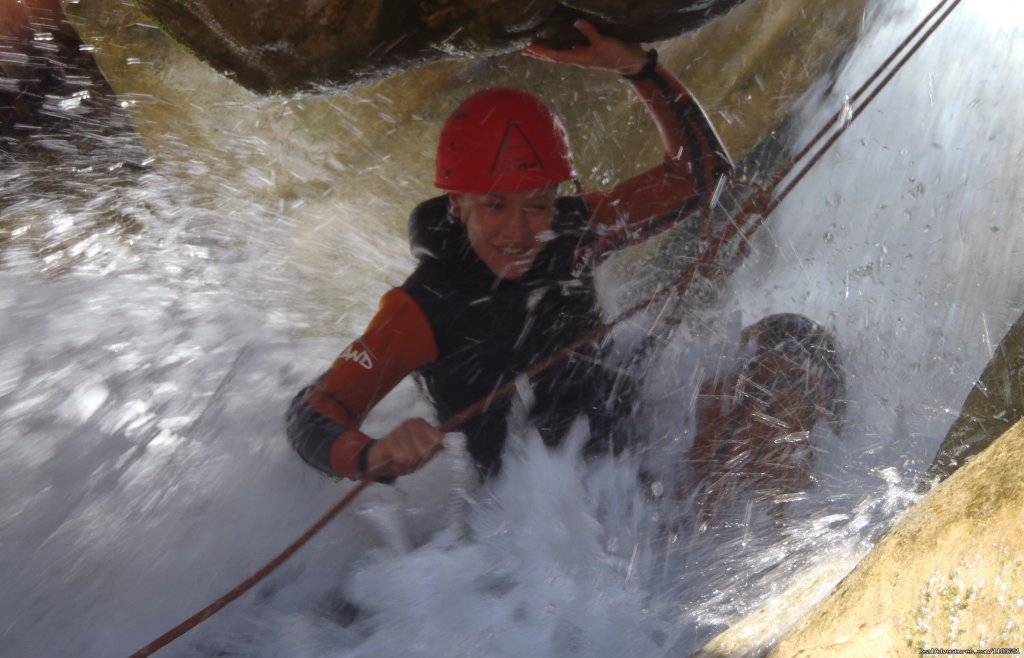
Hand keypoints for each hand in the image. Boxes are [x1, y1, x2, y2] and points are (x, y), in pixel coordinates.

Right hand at [365, 418, 444, 478]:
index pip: (436, 440)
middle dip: (418, 461)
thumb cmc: (403, 455)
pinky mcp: (388, 440)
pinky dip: (399, 466)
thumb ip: (435, 447)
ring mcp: (398, 430)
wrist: (378, 459)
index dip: (430, 453)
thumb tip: (446, 443)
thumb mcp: (422, 453)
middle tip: (410, 461)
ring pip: (413, 456)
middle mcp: (410, 423)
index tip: (423, 456)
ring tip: (401, 462)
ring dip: (408, 465)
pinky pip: (402, 459)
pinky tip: (393, 462)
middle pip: (425, 450)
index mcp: (420, 423)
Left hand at [522, 20, 646, 75]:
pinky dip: (558, 44)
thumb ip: (590, 32)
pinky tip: (554, 40)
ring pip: (559, 52)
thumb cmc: (618, 55)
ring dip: (546, 50)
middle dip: (539, 53)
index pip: (555, 55)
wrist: (632, 61)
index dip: (541, 51)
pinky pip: (569, 46)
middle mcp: (577, 57)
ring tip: (532, 47)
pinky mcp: (588, 49)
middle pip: (553, 56)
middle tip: (522, 49)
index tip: (528, 48)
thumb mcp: (604, 43)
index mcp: (579, 58)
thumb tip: (576, 21)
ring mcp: (582, 53)